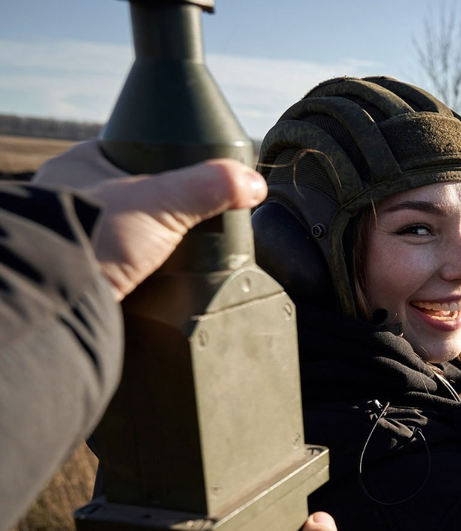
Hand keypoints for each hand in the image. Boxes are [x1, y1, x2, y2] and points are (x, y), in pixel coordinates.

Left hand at [33, 140, 266, 300]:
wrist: (57, 295)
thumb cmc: (92, 233)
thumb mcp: (162, 200)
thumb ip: (209, 186)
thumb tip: (252, 183)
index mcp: (83, 163)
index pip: (137, 153)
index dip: (171, 162)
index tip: (199, 178)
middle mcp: (75, 196)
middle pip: (139, 195)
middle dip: (169, 211)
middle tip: (200, 222)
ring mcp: (79, 235)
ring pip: (132, 232)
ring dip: (158, 246)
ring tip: (189, 254)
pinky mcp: (88, 271)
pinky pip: (126, 264)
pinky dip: (147, 272)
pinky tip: (165, 277)